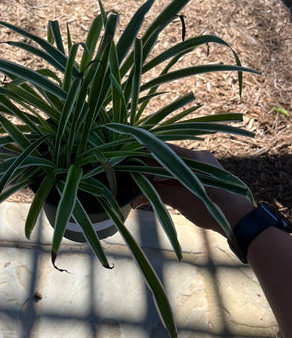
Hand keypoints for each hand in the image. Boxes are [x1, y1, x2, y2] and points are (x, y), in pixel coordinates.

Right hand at [131, 144, 254, 236]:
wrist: (239, 220)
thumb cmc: (209, 207)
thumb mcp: (178, 199)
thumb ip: (155, 193)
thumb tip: (132, 198)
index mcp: (192, 156)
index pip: (160, 148)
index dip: (143, 153)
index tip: (128, 159)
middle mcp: (198, 156)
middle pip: (167, 156)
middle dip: (150, 166)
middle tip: (134, 175)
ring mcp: (204, 165)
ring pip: (175, 164)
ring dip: (160, 173)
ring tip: (146, 183)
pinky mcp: (207, 175)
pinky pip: (183, 171)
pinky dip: (171, 178)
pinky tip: (162, 187)